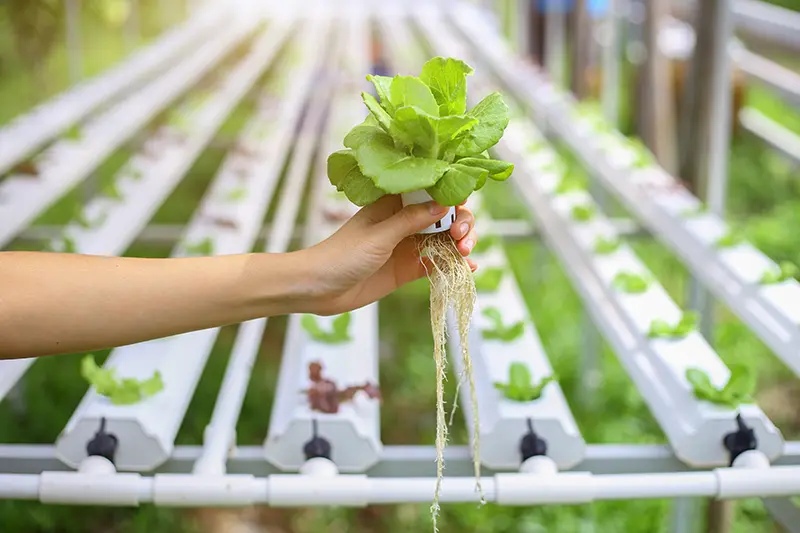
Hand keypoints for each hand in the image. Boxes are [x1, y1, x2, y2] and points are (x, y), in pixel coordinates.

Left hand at [302, 195, 477, 314]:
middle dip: (459, 223)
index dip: (449, 194)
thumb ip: (410, 221)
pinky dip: (453, 265)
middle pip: (443, 216)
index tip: (461, 202)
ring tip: (466, 254)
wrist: (319, 289)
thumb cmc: (342, 255)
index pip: (429, 191)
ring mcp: (407, 246)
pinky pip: (436, 264)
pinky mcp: (408, 269)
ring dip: (460, 244)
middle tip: (460, 237)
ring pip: (444, 240)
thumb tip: (443, 206)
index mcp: (394, 204)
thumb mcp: (379, 235)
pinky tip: (467, 269)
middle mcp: (404, 222)